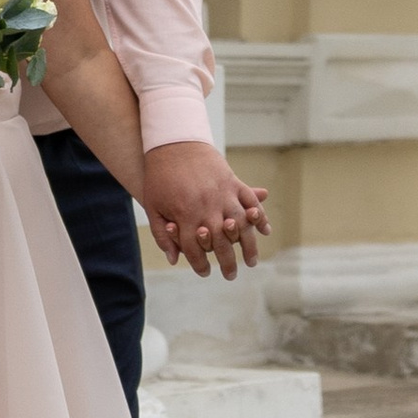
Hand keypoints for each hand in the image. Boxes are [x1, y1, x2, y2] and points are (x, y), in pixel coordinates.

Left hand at [139, 138, 265, 278]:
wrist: (172, 141)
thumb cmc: (158, 176)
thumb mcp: (153, 206)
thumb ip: (162, 235)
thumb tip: (174, 259)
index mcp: (186, 216)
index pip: (196, 250)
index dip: (200, 265)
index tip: (205, 273)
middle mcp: (207, 207)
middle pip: (221, 243)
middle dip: (227, 263)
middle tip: (231, 276)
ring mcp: (222, 193)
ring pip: (241, 226)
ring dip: (249, 246)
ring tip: (252, 261)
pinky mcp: (232, 181)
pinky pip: (250, 201)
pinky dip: (259, 216)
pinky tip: (264, 230)